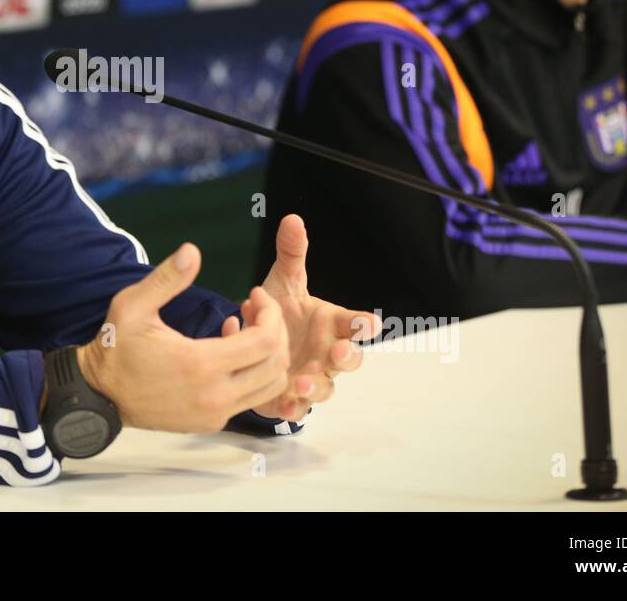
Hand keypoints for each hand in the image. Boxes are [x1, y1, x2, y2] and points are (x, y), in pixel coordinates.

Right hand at [76, 243, 290, 433]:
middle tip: (256, 310)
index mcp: (201, 365)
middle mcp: (215, 395)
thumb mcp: (133, 306)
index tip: (255, 295)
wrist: (99, 395)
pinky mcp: (210, 424)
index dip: (270, 313)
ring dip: (268, 357)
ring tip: (246, 330)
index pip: (265, 341)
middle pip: (276, 365)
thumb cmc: (116, 347)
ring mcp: (215, 414)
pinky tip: (228, 351)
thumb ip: (166, 278)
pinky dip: (252, 374)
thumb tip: (192, 251)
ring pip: (269, 387)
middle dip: (276, 332)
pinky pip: (249, 399)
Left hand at [225, 214, 379, 422]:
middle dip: (346, 358)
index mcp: (331, 323)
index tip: (371, 322)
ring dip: (316, 389)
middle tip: (336, 353)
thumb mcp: (283, 282)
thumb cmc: (280, 312)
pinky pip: (296, 409)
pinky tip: (279, 404)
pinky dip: (289, 407)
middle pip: (350, 360)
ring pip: (326, 390)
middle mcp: (327, 353)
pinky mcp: (290, 399)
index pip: (355, 322)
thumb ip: (291, 254)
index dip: (364, 323)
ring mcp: (312, 378)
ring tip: (300, 385)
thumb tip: (292, 218)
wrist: (254, 342)